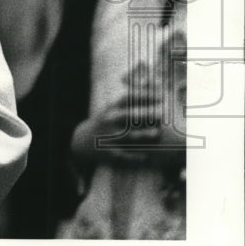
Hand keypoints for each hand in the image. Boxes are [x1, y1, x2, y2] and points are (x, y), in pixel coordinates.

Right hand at [71, 95, 185, 166]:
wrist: (84, 140)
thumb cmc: (104, 122)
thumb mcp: (110, 109)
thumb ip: (128, 102)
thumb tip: (149, 88)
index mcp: (110, 109)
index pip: (127, 98)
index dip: (144, 95)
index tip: (159, 96)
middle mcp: (109, 121)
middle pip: (128, 116)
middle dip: (145, 114)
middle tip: (161, 113)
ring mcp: (110, 137)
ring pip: (128, 136)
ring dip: (143, 135)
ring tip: (156, 133)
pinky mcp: (110, 152)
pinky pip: (123, 155)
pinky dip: (134, 156)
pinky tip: (146, 156)